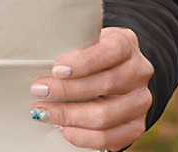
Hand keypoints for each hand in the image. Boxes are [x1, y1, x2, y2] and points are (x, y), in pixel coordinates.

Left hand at [29, 26, 152, 150]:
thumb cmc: (92, 50)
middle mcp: (139, 72)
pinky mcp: (137, 126)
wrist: (118, 68)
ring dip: (68, 116)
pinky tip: (63, 128)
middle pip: (103, 86)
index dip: (82, 63)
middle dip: (65, 91)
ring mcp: (141, 102)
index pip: (109, 52)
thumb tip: (40, 61)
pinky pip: (109, 139)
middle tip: (37, 90)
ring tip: (43, 112)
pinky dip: (82, 135)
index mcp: (126, 43)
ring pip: (104, 116)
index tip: (56, 69)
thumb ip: (72, 45)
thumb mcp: (85, 38)